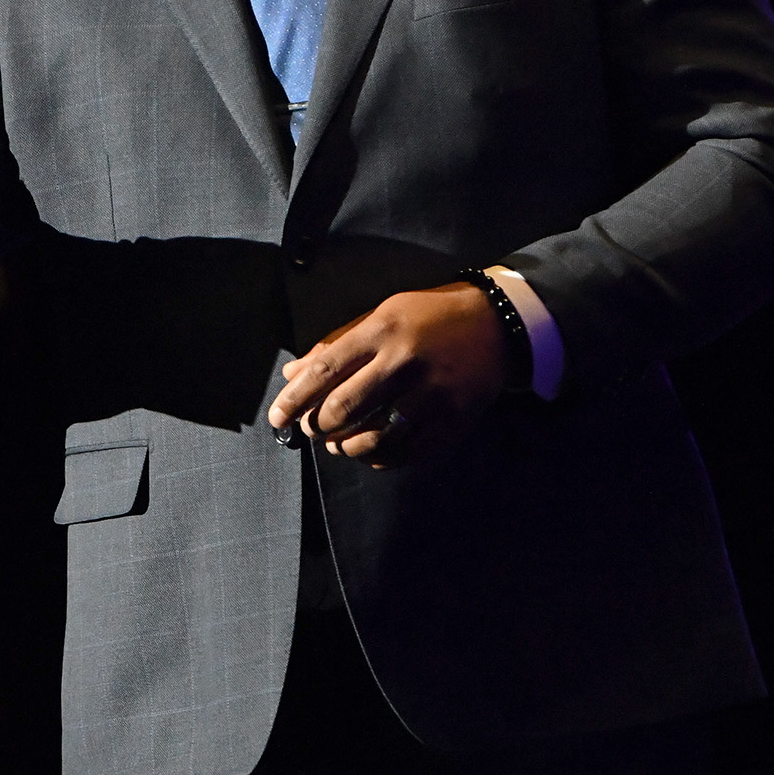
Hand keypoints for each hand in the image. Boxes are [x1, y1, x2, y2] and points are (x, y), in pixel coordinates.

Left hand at [268, 282, 508, 467]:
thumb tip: (292, 376)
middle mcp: (404, 361)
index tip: (277, 419)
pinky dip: (380, 458)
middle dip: (318, 426)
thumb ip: (335, 346)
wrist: (497, 325)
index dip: (294, 401)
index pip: (324, 372)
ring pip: (372, 438)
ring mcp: (431, 394)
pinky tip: (371, 452)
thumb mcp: (380, 317)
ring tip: (339, 444)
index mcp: (382, 331)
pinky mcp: (452, 419)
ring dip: (346, 448)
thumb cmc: (428, 318)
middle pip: (344, 409)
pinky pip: (405, 453)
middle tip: (313, 429)